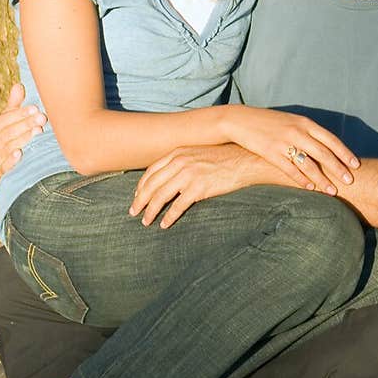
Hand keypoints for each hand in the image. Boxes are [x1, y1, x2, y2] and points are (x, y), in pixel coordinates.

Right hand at [0, 82, 45, 175]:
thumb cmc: (15, 136)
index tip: (35, 108)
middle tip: (42, 118)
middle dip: (26, 124)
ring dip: (24, 138)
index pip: (5, 119)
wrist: (15, 164)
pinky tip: (21, 153)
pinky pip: (5, 165)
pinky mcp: (1, 171)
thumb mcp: (13, 120)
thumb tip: (19, 85)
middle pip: (8, 132)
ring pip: (9, 146)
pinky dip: (12, 160)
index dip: (20, 113)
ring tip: (38, 132)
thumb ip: (15, 105)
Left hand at [130, 144, 265, 227]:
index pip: (151, 171)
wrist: (244, 160)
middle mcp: (180, 162)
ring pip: (160, 196)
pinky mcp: (199, 188)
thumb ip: (182, 161)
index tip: (136, 196)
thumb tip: (169, 176)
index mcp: (177, 153)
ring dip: (150, 211)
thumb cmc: (223, 157)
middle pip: (151, 184)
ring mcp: (189, 174)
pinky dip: (169, 217)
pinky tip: (164, 224)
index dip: (141, 186)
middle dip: (139, 200)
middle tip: (133, 212)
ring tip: (146, 221)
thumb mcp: (198, 153)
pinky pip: (178, 206)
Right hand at [221, 107, 359, 194]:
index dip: (344, 153)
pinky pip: (290, 170)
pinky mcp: (271, 153)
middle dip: (339, 168)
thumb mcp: (291, 121)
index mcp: (305, 122)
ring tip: (333, 191)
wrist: (240, 120)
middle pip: (323, 153)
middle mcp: (297, 131)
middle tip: (350, 181)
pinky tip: (310, 188)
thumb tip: (326, 146)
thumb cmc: (269, 122)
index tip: (356, 165)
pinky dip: (302, 180)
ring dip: (323, 179)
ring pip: (309, 164)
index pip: (331, 139)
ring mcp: (284, 142)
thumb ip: (308, 131)